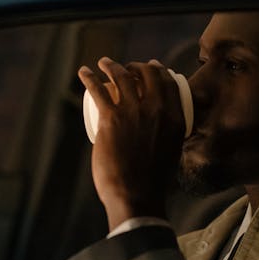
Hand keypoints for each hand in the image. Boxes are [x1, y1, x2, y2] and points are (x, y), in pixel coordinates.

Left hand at [78, 57, 185, 229]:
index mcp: (175, 117)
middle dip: (136, 66)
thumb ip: (169, 140)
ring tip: (103, 64)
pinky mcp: (111, 118)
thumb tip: (162, 135)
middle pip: (147, 74)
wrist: (136, 195)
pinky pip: (97, 90)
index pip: (169, 82)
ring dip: (110, 65)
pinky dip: (89, 78)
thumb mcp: (171, 153)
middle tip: (126, 69)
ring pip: (121, 76)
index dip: (158, 71)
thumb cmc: (152, 182)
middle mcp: (157, 109)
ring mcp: (133, 111)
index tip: (150, 68)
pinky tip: (83, 72)